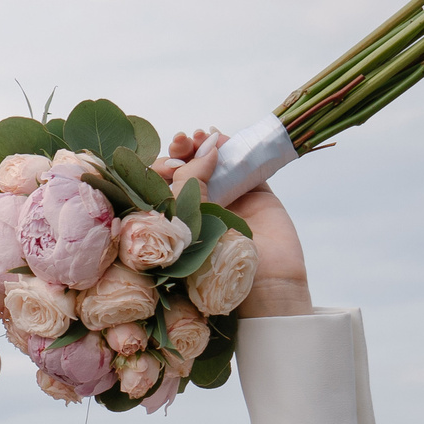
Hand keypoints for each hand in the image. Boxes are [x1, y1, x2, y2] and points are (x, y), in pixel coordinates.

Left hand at [163, 128, 309, 316]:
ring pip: (211, 163)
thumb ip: (189, 184)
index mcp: (174, 223)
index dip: (159, 169)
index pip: (158, 187)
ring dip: (201, 145)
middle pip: (184, 170)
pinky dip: (231, 147)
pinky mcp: (254, 193)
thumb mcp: (190, 224)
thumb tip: (202, 149)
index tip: (166, 166)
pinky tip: (220, 137)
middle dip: (179, 152)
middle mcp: (198, 210)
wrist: (265, 287)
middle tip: (181, 143)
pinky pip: (242, 163)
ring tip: (197, 136)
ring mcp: (227, 200)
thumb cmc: (215, 267)